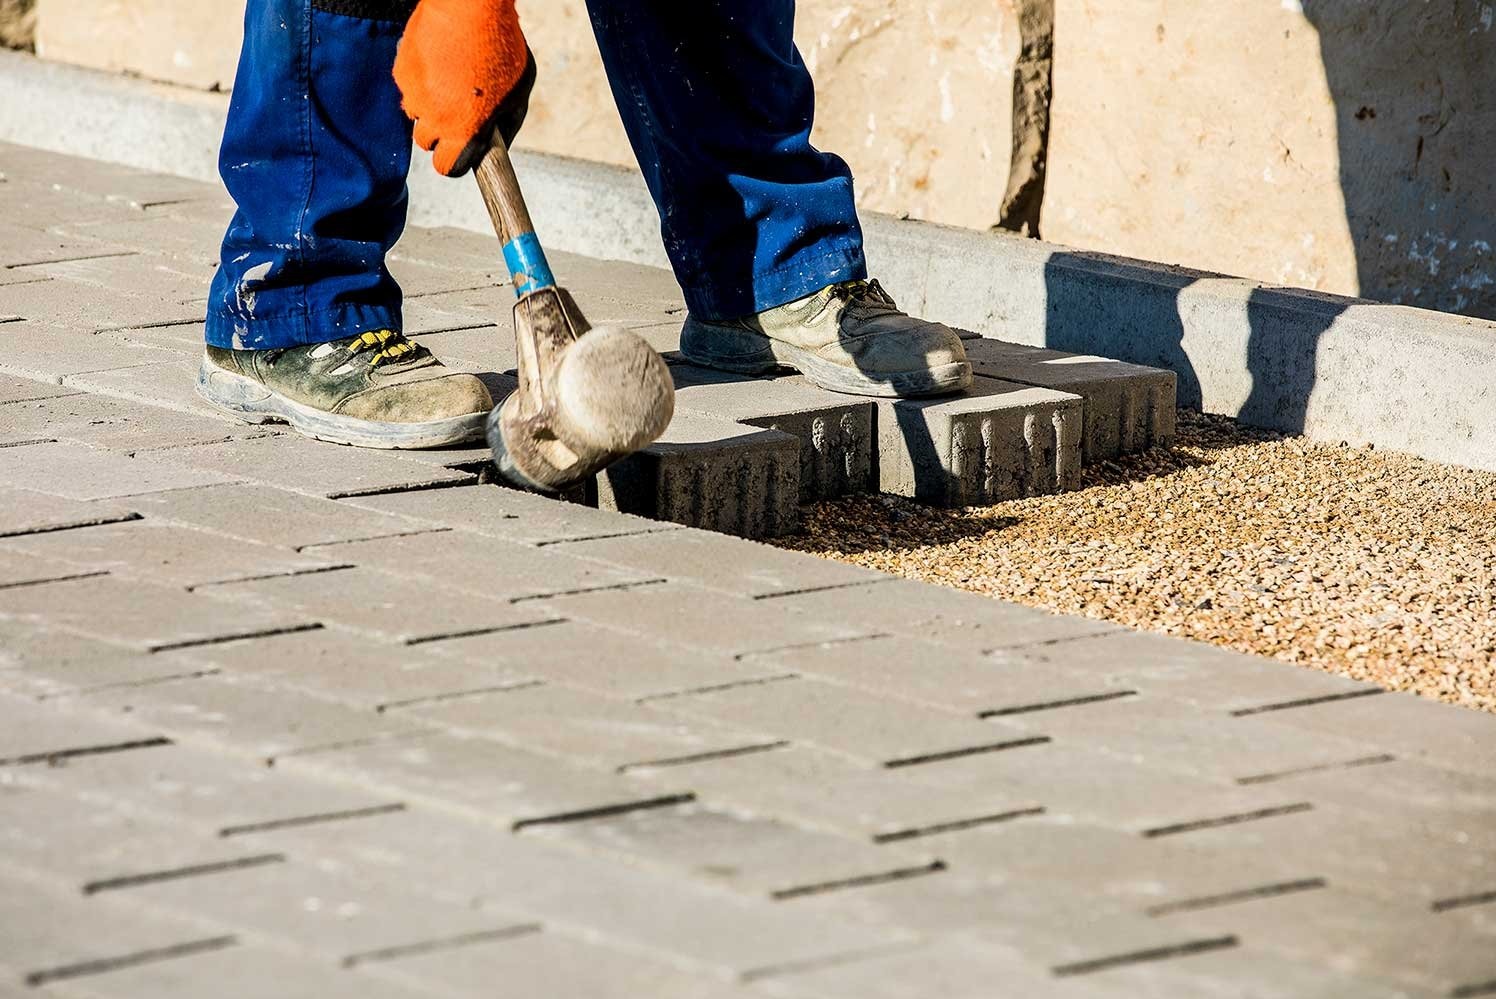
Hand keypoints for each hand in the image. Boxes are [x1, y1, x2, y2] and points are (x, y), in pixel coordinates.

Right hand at [394, 0, 535, 176]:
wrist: (469, 6)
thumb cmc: (500, 47)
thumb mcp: (518, 94)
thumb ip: (507, 126)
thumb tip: (498, 147)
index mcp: (464, 130)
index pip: (447, 168)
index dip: (455, 161)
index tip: (461, 152)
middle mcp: (434, 118)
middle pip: (427, 143)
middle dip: (440, 133)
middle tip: (458, 112)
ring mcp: (414, 94)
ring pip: (415, 114)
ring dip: (429, 106)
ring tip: (450, 80)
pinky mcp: (400, 71)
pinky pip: (408, 87)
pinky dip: (420, 80)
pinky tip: (439, 61)